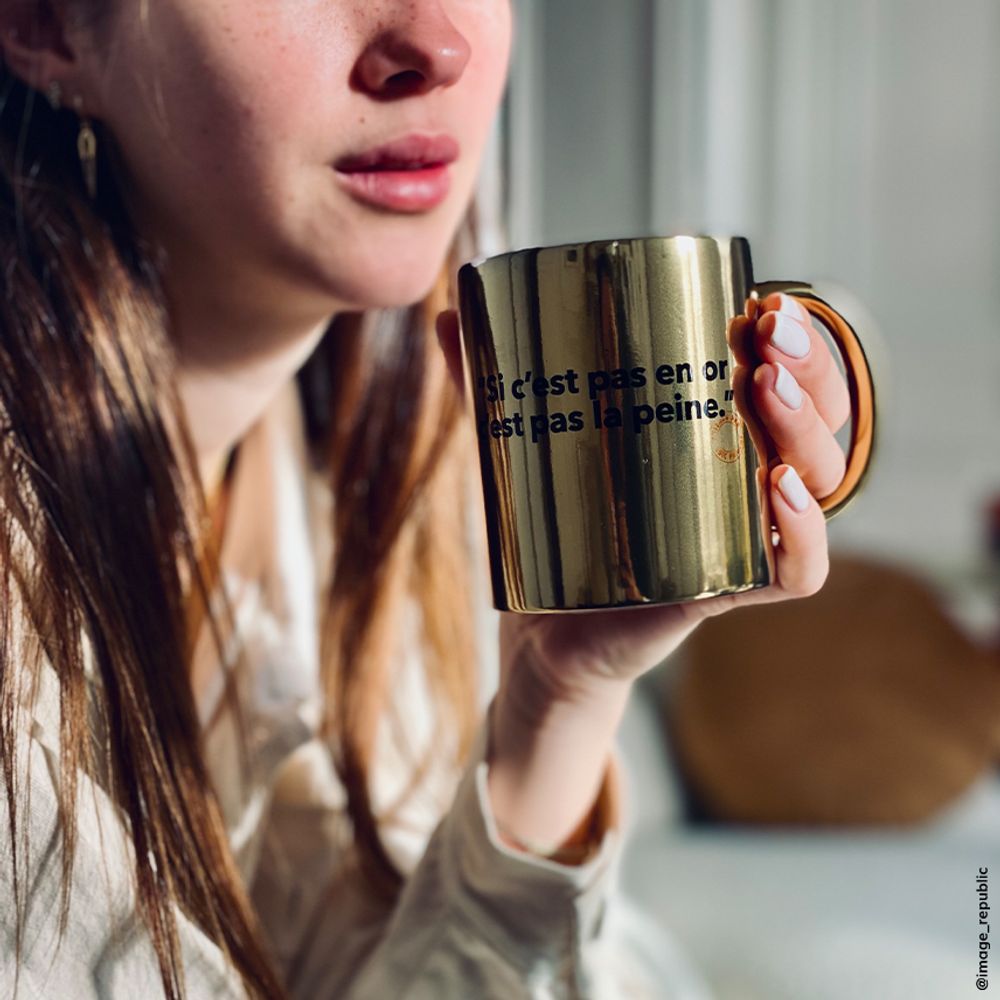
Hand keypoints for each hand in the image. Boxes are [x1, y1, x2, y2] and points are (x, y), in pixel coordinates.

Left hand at [435, 292, 848, 704]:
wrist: (539, 633)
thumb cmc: (546, 534)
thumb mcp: (518, 450)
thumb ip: (486, 386)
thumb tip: (445, 312)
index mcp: (707, 436)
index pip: (787, 382)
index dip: (799, 341)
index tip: (764, 303)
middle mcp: (739, 482)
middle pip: (816, 422)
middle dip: (810, 370)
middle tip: (768, 335)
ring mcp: (736, 537)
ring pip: (820, 484)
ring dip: (807, 431)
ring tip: (764, 390)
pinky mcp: (718, 592)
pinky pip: (794, 572)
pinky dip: (804, 535)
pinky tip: (779, 490)